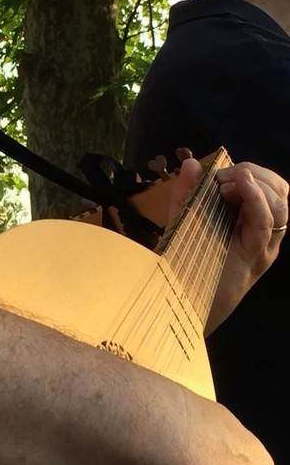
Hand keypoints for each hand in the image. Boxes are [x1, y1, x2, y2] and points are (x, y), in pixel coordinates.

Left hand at [169, 158, 287, 333]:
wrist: (184, 301)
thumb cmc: (187, 261)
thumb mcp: (184, 219)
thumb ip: (187, 192)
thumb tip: (191, 162)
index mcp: (250, 217)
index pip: (268, 184)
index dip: (248, 171)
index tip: (219, 173)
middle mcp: (264, 229)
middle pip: (280, 189)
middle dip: (255, 173)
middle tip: (224, 178)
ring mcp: (264, 243)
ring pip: (280, 203)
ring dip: (256, 184)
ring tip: (227, 185)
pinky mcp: (258, 255)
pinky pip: (267, 222)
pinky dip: (257, 199)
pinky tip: (242, 186)